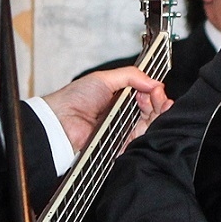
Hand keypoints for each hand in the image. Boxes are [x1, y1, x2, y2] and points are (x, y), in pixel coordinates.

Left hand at [41, 67, 167, 151]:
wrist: (60, 120)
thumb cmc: (74, 99)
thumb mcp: (104, 79)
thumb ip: (131, 76)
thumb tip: (154, 81)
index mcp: (120, 100)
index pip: (146, 98)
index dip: (154, 92)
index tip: (156, 88)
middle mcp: (124, 116)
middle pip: (152, 111)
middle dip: (159, 101)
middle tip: (157, 94)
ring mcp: (124, 131)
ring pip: (151, 125)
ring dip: (160, 112)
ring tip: (159, 102)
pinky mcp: (123, 146)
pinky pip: (143, 140)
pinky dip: (153, 129)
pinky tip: (155, 118)